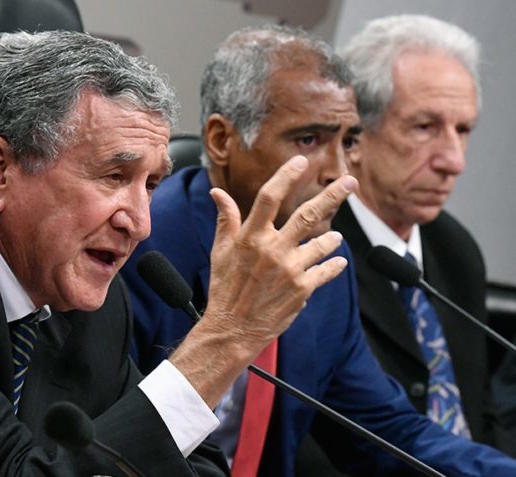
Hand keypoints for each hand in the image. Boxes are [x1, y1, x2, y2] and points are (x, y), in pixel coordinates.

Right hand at [170, 155, 356, 406]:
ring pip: (322, 243)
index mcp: (250, 237)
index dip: (286, 176)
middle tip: (350, 181)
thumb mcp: (220, 251)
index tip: (300, 161)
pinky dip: (333, 264)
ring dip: (330, 238)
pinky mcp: (302, 289)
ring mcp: (290, 269)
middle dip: (332, 195)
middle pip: (308, 215)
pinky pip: (326, 270)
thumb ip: (225, 219)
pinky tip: (337, 261)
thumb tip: (217, 193)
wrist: (233, 329)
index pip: (270, 197)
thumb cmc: (225, 287)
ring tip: (333, 237)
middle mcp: (272, 249)